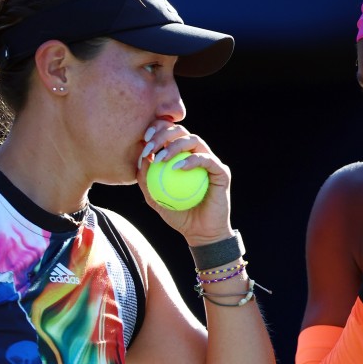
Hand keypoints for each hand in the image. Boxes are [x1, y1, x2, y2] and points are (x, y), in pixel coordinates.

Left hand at [135, 121, 233, 244]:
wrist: (201, 233)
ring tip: (161, 158)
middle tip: (150, 148)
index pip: (169, 135)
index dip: (157, 130)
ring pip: (194, 140)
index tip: (144, 140)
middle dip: (163, 133)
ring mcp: (210, 161)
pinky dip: (192, 161)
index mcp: (182, 156)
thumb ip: (146, 180)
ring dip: (175, 146)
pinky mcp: (222, 171)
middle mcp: (197, 154)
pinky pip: (207, 160)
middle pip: (181, 131)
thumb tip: (140, 159)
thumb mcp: (155, 199)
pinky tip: (177, 168)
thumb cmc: (179, 215)